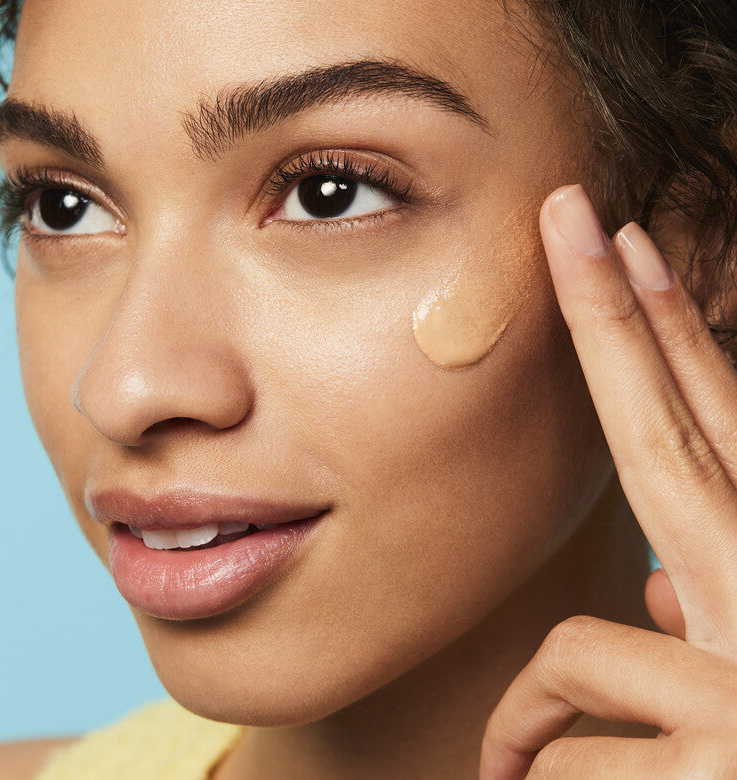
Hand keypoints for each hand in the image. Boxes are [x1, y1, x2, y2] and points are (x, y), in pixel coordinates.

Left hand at [478, 184, 736, 778]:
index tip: (626, 238)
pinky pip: (559, 748)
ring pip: (573, 651)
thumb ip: (709, 625)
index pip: (715, 426)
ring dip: (537, 722)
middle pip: (672, 439)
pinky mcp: (717, 770)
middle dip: (619, 315)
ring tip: (528, 774)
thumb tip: (660, 582)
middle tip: (570, 209)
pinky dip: (534, 771)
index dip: (672, 328)